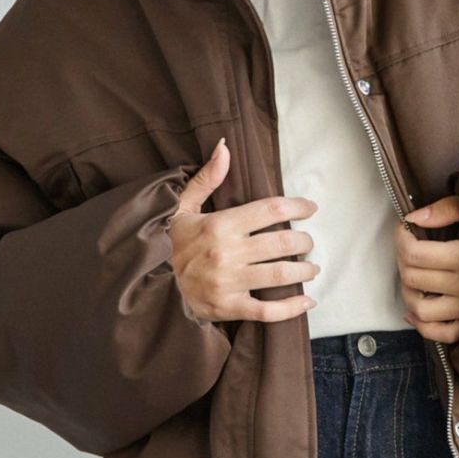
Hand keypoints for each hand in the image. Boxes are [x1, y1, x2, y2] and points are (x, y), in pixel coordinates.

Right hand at [166, 139, 319, 322]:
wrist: (147, 284)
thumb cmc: (170, 242)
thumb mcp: (182, 207)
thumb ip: (207, 178)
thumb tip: (225, 147)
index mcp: (220, 225)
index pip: (270, 209)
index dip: (297, 207)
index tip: (311, 208)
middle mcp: (227, 253)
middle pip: (282, 242)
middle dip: (303, 241)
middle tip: (308, 242)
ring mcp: (229, 283)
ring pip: (280, 275)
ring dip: (304, 270)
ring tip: (311, 267)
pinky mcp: (228, 308)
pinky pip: (267, 311)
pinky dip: (291, 307)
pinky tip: (307, 300)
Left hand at [393, 195, 458, 344]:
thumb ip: (450, 209)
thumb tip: (415, 218)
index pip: (414, 253)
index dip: (401, 238)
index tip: (406, 228)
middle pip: (413, 278)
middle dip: (402, 260)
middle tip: (409, 248)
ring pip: (420, 309)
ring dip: (409, 292)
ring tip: (413, 278)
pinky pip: (441, 333)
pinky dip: (422, 325)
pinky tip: (416, 311)